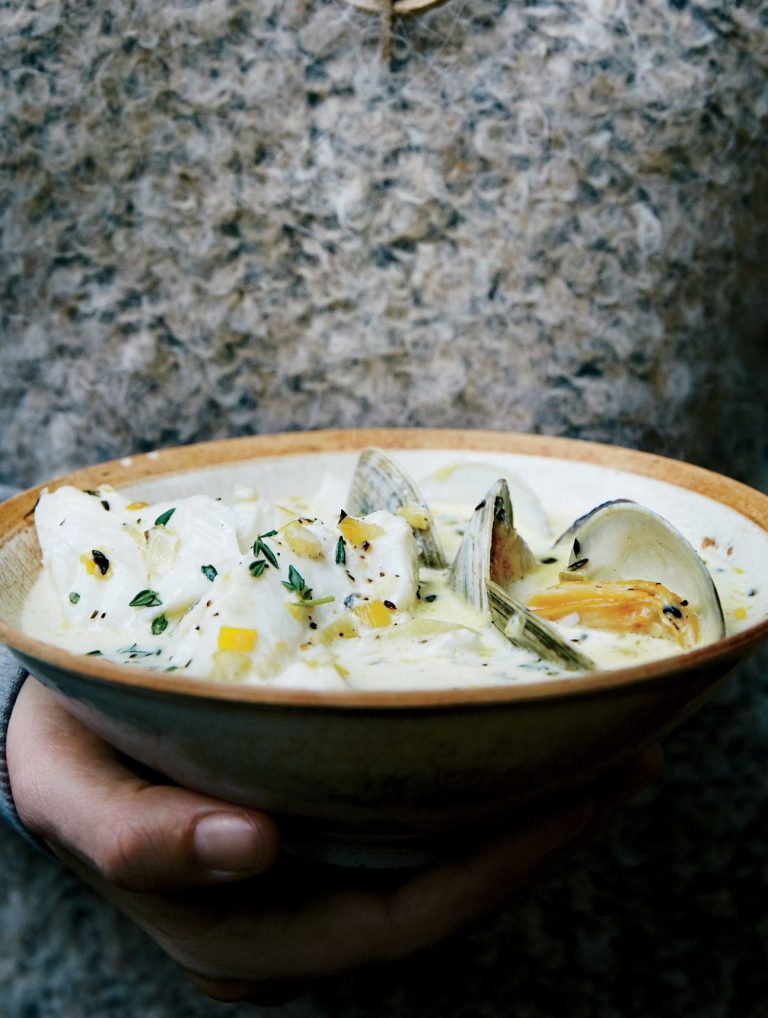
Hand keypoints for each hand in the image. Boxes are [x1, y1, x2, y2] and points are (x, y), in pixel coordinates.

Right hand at [7, 676, 661, 1004]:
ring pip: (449, 869)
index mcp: (243, 934)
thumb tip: (248, 847)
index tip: (574, 798)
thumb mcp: (70, 794)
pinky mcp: (327, 838)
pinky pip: (426, 832)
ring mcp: (318, 884)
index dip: (495, 869)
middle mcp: (296, 924)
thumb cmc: (66, 762)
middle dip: (544, 840)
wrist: (62, 739)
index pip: (398, 922)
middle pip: (448, 900)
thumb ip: (135, 837)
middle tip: (628, 761)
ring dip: (533, 816)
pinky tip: (534, 748)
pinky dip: (488, 794)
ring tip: (612, 750)